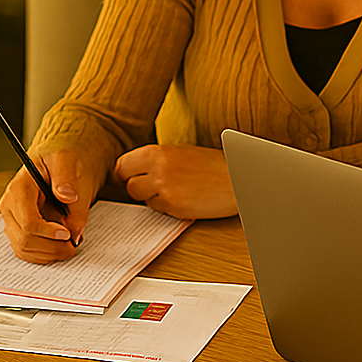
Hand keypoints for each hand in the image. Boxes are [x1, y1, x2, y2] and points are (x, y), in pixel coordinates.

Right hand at [0, 150, 93, 262]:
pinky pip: (26, 251)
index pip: (28, 222)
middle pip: (25, 240)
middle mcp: (9, 205)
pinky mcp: (17, 230)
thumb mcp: (66, 161)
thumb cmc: (60, 162)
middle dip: (52, 247)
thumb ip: (67, 180)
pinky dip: (44, 254)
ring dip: (49, 253)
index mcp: (19, 188)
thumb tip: (68, 199)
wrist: (56, 165)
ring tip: (69, 244)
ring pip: (24, 250)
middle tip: (74, 243)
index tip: (67, 234)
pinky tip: (60, 245)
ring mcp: (11, 220)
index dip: (48, 233)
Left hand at [113, 144, 237, 218]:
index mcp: (158, 151)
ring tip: (173, 191)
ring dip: (152, 198)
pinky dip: (167, 207)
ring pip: (141, 198)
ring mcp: (164, 188)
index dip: (127, 174)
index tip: (134, 177)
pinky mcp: (174, 206)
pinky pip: (159, 210)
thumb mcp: (181, 153)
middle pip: (128, 183)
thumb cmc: (212, 165)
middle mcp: (157, 168)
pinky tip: (185, 199)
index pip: (123, 165)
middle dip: (138, 187)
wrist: (238, 177)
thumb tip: (135, 171)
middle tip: (153, 188)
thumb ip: (157, 160)